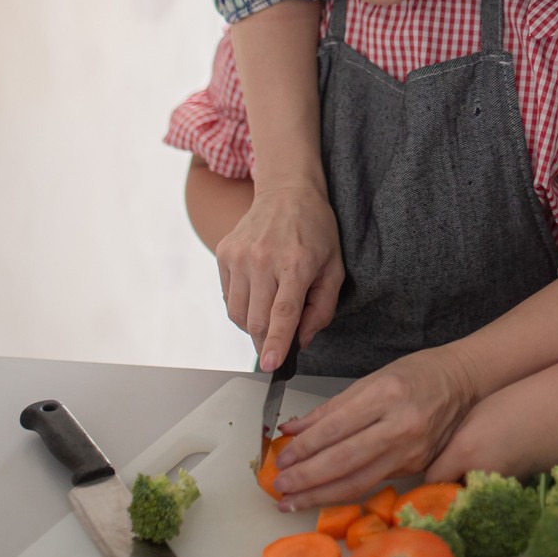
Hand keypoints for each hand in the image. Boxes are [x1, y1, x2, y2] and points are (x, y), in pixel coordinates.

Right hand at [215, 182, 342, 370]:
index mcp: (296, 263)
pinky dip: (241, 305)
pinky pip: (227, 297)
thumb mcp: (334, 267)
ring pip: (237, 314)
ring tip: (270, 308)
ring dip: (252, 325)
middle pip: (256, 320)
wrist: (286, 193)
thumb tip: (300, 341)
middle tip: (278, 342)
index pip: (283, 312)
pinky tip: (258, 290)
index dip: (277, 342)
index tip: (270, 364)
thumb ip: (322, 309)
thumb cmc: (316, 231)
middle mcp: (263, 259)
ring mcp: (239, 255)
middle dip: (266, 341)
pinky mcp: (224, 253)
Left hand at [271, 346, 479, 507]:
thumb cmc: (417, 373)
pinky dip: (345, 490)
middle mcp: (401, 426)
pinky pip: (375, 482)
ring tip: (293, 501)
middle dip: (306, 478)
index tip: (281, 458)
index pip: (335, 428)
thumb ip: (331, 408)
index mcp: (386, 395)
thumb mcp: (372, 378)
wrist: (464, 381)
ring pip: (359, 481)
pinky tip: (325, 494)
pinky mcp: (418, 465)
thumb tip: (292, 430)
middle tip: (279, 487)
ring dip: (321, 494)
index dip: (304, 448)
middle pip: (344, 461)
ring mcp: (412, 450)